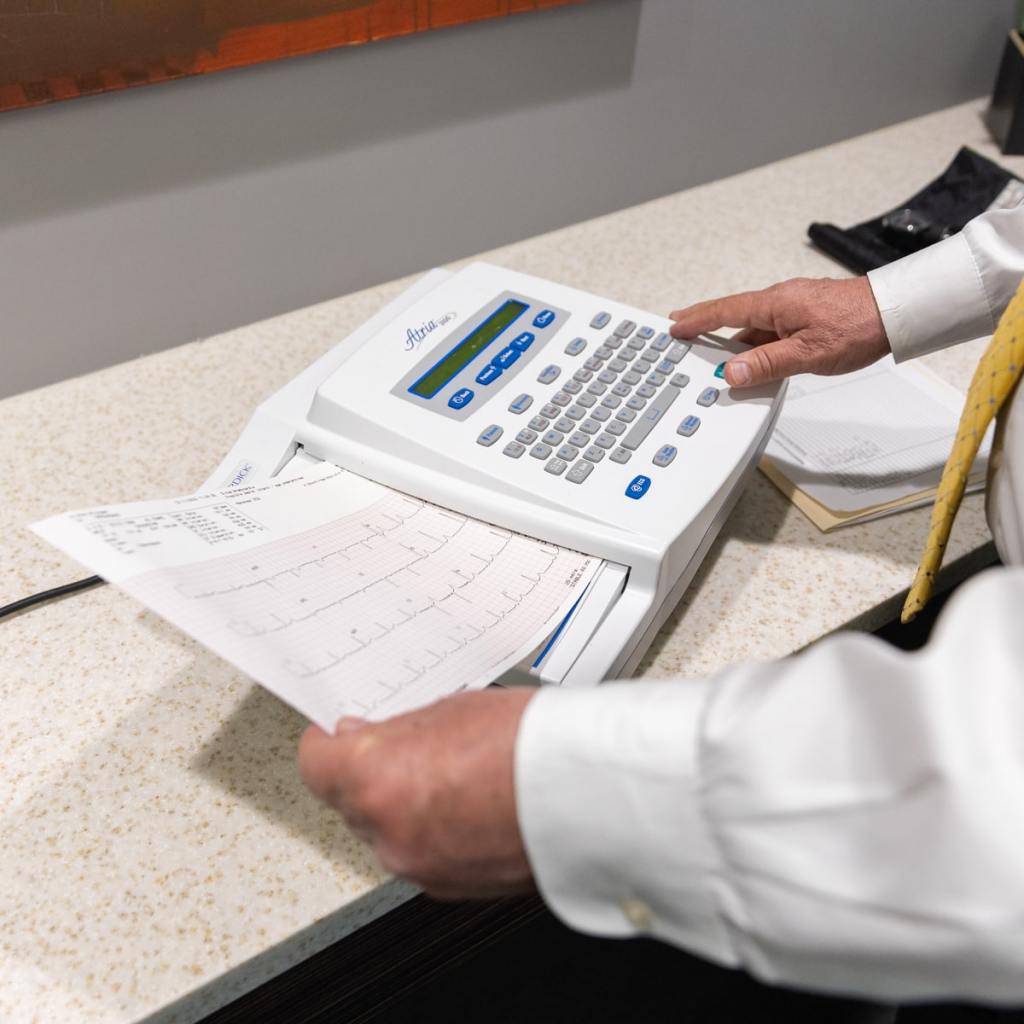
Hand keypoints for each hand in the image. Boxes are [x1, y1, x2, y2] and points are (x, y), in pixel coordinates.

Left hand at [298, 688, 535, 898]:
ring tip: (453, 771)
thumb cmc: (532, 744)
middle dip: (371, 774)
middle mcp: (389, 835)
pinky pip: (424, 854)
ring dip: (404, 805)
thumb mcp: (450, 709)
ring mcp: (422, 868)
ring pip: (388, 831)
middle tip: (407, 744)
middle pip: (351, 801)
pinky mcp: (454, 889)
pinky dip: (435, 832)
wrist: (590, 794)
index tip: (339, 733)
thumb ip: (397, 731)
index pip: (316, 764)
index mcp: (377, 782)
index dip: (328, 743)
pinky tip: (472, 802)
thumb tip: (370, 738)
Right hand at [668, 276, 889, 387]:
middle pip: (735, 317)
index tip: (675, 325)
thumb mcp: (808, 354)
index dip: (696, 320)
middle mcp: (781, 301)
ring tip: (719, 362)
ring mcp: (795, 308)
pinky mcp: (808, 316)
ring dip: (736, 343)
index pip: (724, 311)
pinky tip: (760, 361)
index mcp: (774, 304)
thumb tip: (730, 372)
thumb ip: (766, 364)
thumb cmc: (859, 326)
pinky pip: (773, 330)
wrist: (898, 312)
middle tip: (684, 334)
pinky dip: (758, 345)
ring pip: (755, 326)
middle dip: (709, 328)